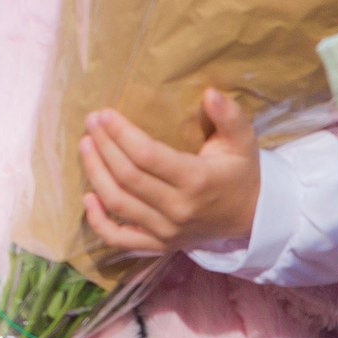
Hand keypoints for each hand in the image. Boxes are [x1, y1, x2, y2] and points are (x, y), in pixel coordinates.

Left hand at [79, 89, 260, 256]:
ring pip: (118, 203)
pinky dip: (98, 221)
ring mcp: (167, 231)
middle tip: (91, 122)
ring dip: (95, 173)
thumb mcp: (242, 141)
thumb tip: (210, 93)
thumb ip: (229, 116)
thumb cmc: (240, 172)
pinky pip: (119, 238)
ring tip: (86, 145)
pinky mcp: (159, 244)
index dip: (121, 134)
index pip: (147, 156)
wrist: (251, 216)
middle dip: (104, 146)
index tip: (105, 114)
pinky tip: (87, 197)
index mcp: (198, 180)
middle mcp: (179, 209)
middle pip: (128, 177)